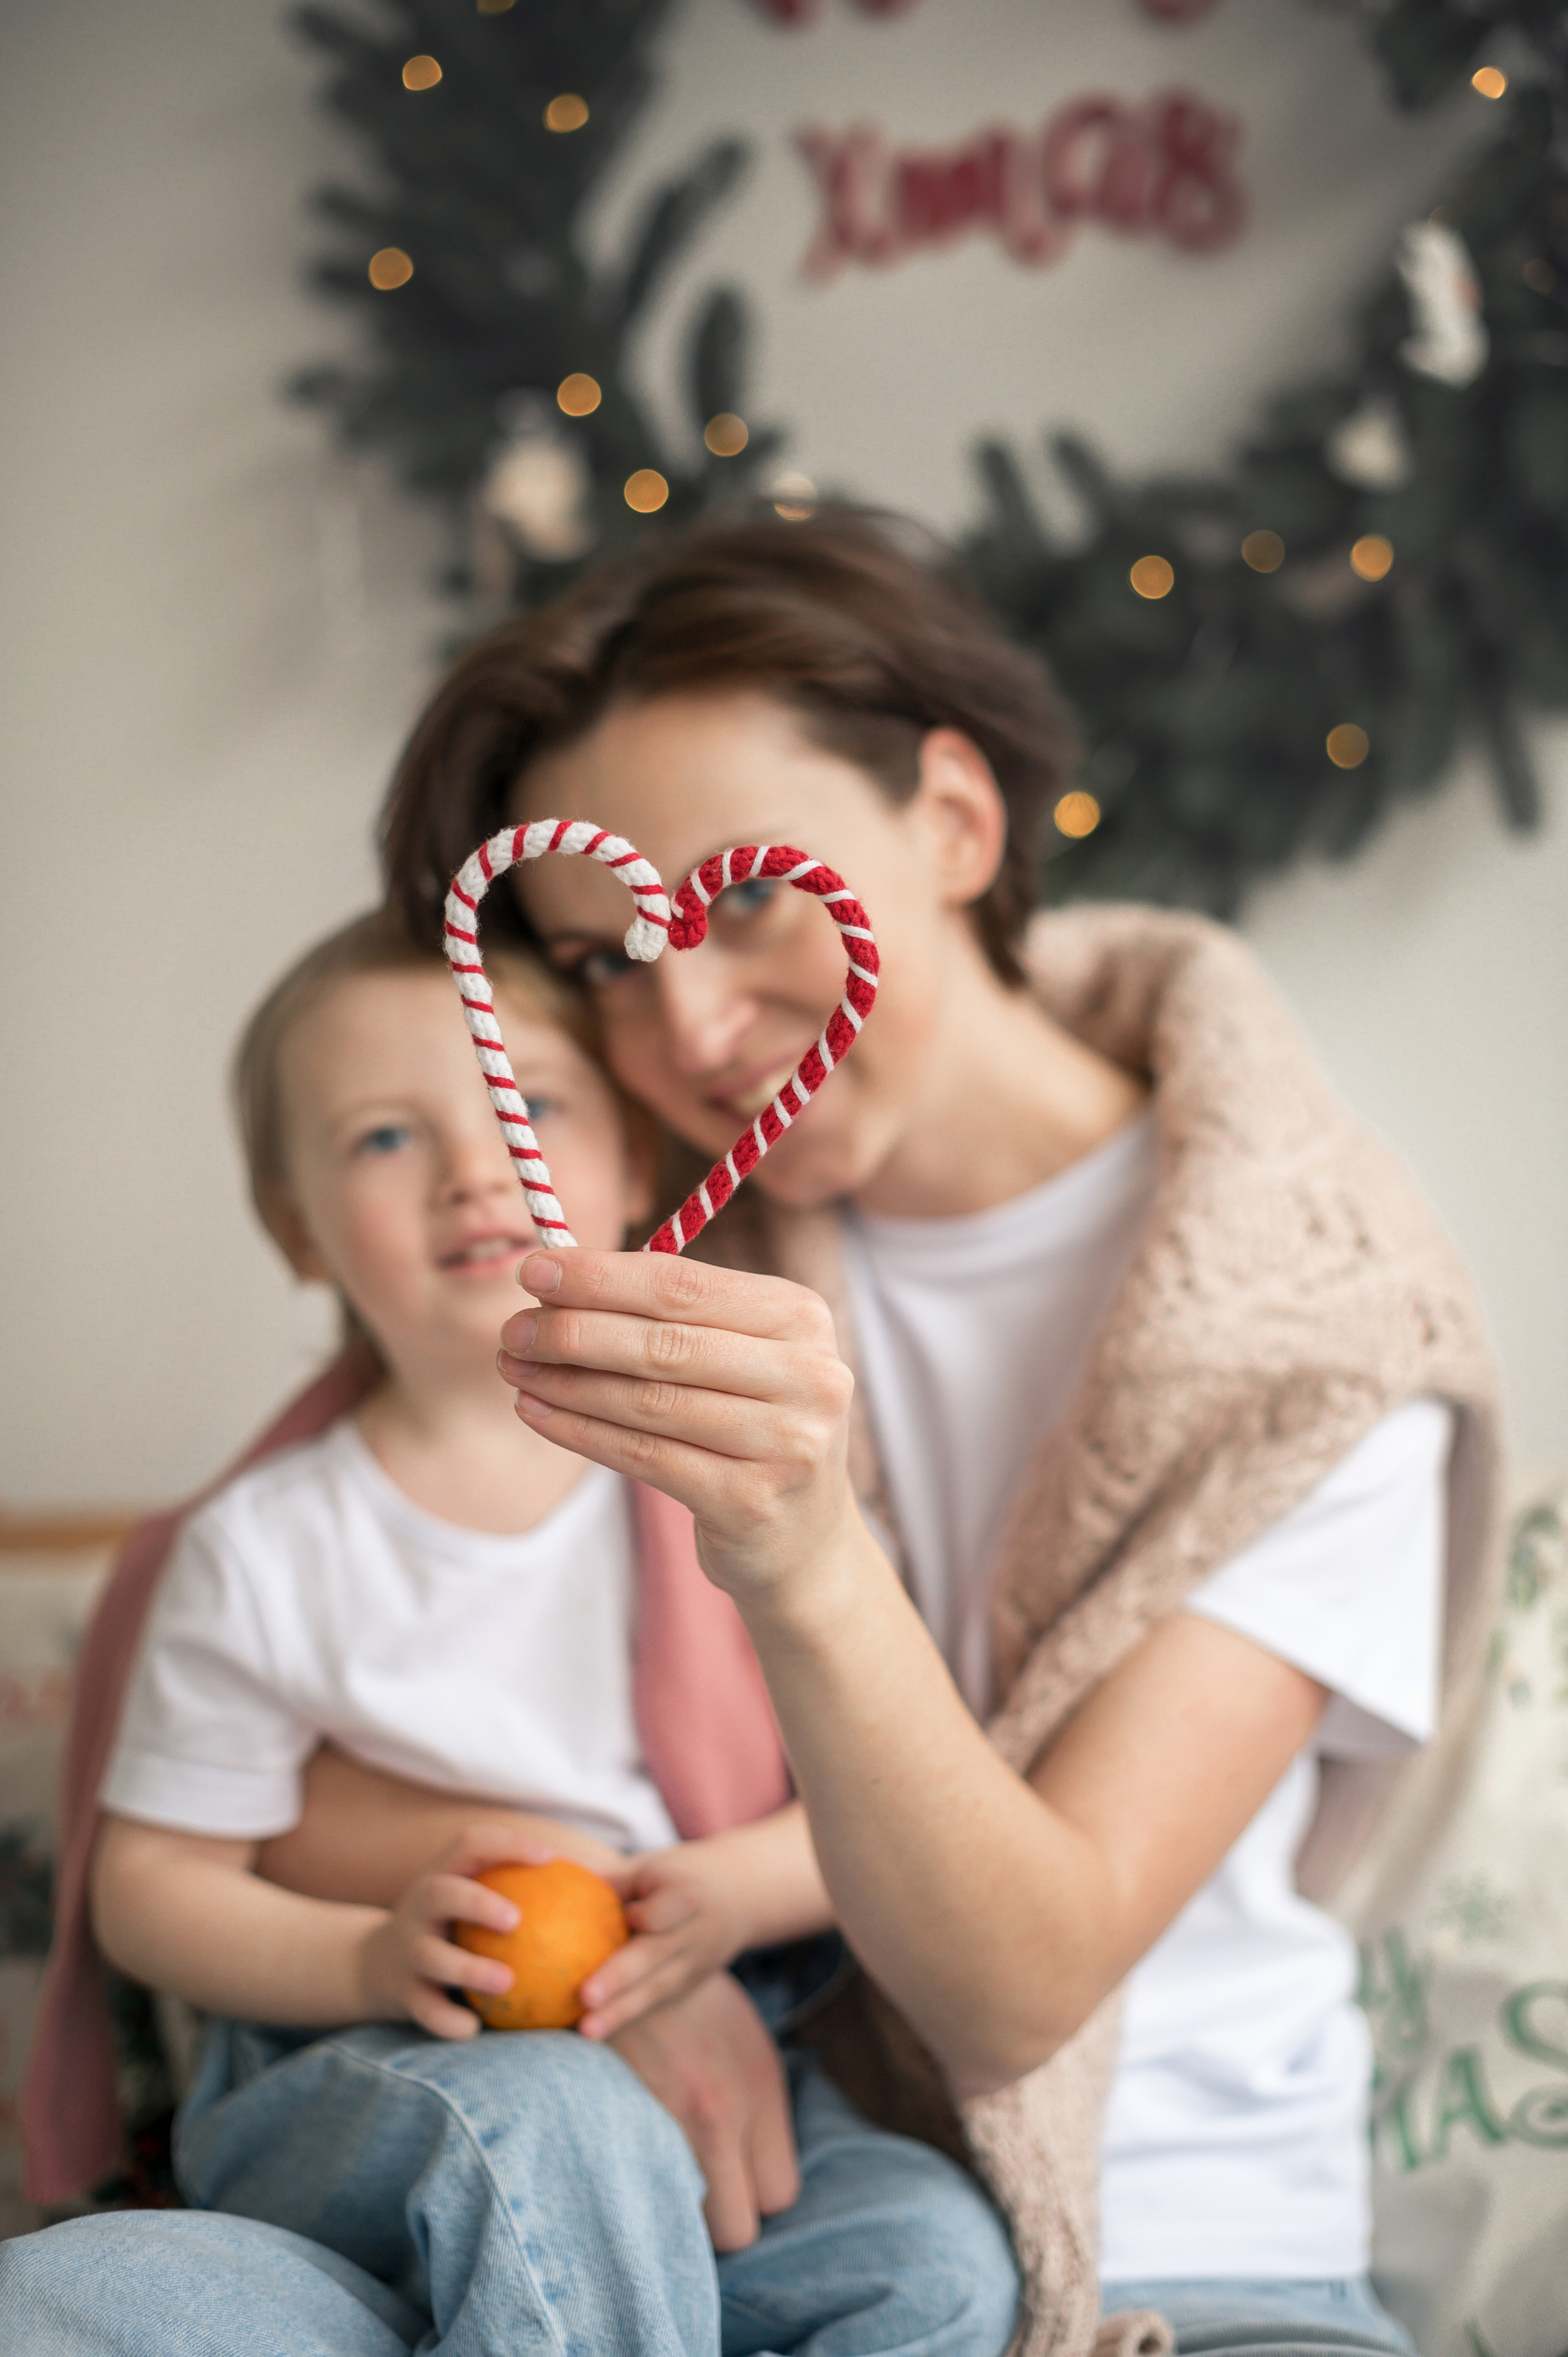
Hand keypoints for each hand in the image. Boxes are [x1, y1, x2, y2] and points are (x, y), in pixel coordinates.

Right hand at [355, 1822, 552, 2039]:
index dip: (509, 1845)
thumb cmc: (457, 1929)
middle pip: (442, 1893)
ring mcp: (407, 1949)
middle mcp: (420, 1906)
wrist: (379, 1967)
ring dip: (468, 1968)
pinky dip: (448, 2021)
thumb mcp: (476, 1901)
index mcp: (446, 1875)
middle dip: (478, 1903)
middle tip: (518, 1920)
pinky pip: (424, 2010)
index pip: (473, 1844)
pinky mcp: (399, 1994)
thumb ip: (529, 1893)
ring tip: (507, 1981)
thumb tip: (611, 1887)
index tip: (549, 1858)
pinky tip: (475, 2030)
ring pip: (430, 1955)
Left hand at [496, 1249, 865, 1605]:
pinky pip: (646, 1457)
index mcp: (801, 1317)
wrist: (804, 1537)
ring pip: (648, 1402)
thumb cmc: (752, 1421)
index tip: (532, 1271)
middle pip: (664, 1343)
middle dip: (574, 1332)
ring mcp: (786, 1442)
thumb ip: (671, 1313)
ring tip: (514, 1368)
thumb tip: (559, 1279)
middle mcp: (808, 1375)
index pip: (684, 1285)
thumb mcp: (738, 1353)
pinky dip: (581, 1431)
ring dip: (567, 1383)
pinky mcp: (751, 1501)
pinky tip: (536, 1412)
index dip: (601, 1277)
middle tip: (512, 1330)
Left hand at [578, 1842, 746, 2040]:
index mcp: (687, 1895)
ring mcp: (692, 1966)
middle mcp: (693, 1934)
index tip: (630, 1916)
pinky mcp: (685, 1987)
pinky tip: (589, 2032)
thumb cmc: (677, 1876)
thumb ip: (610, 1877)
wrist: (739, 1897)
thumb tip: (548, 1868)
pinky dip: (623, 2018)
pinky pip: (651, 2004)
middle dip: (622, 1979)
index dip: (651, 1915)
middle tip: (586, 1996)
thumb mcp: (651, 1867)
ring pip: (654, 1991)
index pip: (671, 1908)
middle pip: (656, 1958)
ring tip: (585, 2030)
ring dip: (619, 2013)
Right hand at [609, 1971, 799, 2249]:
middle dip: (725, 2217)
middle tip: (708, 2185)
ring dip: (681, 2205)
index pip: (779, 2196)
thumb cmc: (699, 2010)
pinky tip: (636, 2149)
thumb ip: (763, 2121)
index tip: (742, 2175)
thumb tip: (764, 2193)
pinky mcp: (620, 2120)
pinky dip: (640, 2181)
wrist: (629, 1958)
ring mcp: (667, 2118)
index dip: (759, 2193)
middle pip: (737, 2230)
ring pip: (685, 2220)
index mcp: (758, 2092)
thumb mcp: (752, 2054)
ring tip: (671, 2163)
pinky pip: (639, 2190)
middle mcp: (718, 2114)